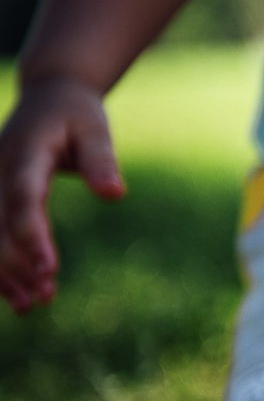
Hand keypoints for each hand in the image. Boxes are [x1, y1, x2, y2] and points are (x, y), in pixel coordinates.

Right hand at [0, 76, 124, 312]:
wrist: (47, 94)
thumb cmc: (76, 112)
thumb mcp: (95, 128)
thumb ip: (101, 160)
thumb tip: (115, 195)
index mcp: (24, 153)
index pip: (23, 199)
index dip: (32, 235)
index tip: (49, 269)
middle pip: (0, 224)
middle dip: (18, 264)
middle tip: (44, 298)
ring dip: (5, 272)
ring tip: (32, 306)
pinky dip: (0, 264)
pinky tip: (19, 296)